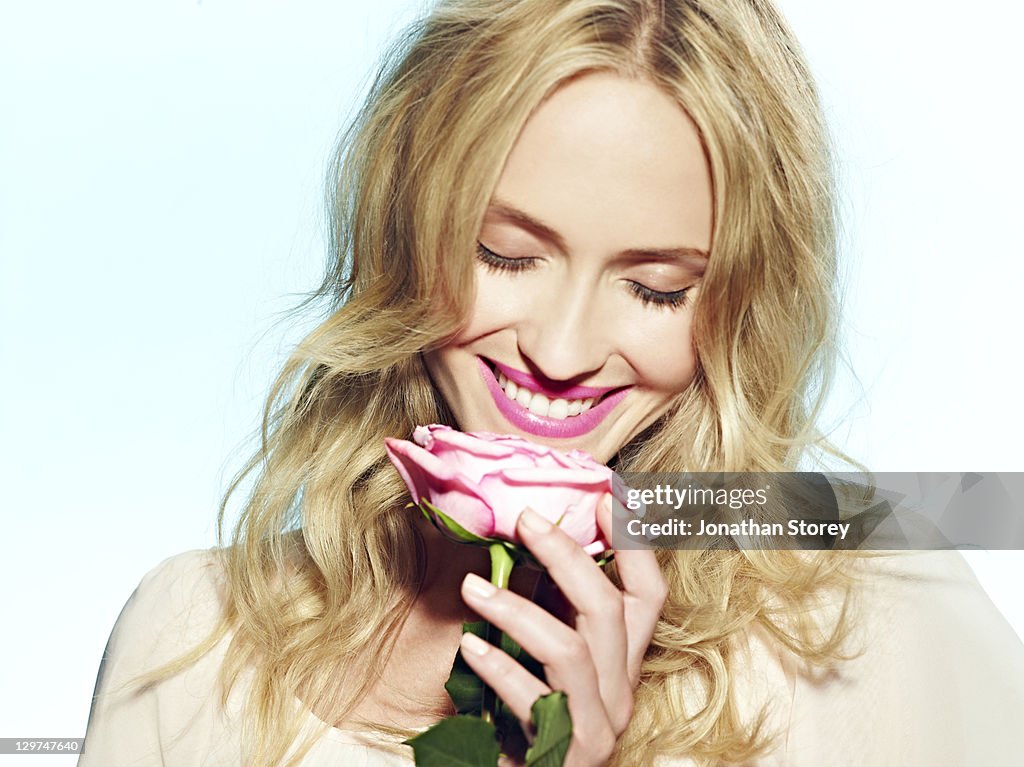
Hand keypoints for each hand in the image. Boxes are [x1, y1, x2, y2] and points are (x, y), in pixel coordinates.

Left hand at [458, 494, 667, 766]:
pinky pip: (534, 700)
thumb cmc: (533, 720)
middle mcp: (621, 691)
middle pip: (609, 610)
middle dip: (567, 555)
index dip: (635, 545)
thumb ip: (551, 612)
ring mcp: (599, 725)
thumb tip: (529, 544)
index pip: (648, 596)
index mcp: (623, 662)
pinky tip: (470, 646)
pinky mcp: (569, 754)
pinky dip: (500, 668)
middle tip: (524, 519)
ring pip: (570, 650)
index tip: (606, 495)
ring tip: (470, 587)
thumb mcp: (549, 660)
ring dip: (517, 610)